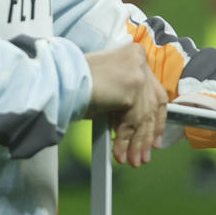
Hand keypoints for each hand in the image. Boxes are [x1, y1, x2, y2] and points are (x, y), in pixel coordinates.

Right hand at [83, 43, 169, 166]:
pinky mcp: (132, 87)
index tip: (154, 135)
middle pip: (152, 105)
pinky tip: (119, 153)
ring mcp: (138, 73)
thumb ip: (125, 99)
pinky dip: (125, 141)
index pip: (154, 90)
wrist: (59, 79)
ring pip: (144, 116)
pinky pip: (132, 122)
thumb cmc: (74, 83)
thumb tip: (134, 128)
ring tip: (132, 160)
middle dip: (148, 133)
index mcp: (135, 54)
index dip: (157, 117)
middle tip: (144, 153)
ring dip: (137, 143)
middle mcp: (140, 60)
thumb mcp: (108, 87)